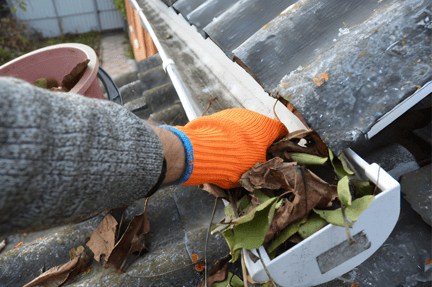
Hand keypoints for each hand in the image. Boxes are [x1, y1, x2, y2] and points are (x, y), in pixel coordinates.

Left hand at [159, 108, 287, 188]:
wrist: (200, 151)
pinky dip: (227, 136)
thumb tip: (267, 167)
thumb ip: (265, 165)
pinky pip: (227, 127)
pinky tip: (220, 149)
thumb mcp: (255, 170)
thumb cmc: (234, 162)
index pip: (282, 131)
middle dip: (259, 142)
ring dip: (242, 139)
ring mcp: (233, 114)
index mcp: (266, 127)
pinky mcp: (216, 116)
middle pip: (261, 129)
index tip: (277, 153)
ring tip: (234, 156)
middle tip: (254, 159)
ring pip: (243, 127)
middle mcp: (252, 115)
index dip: (281, 143)